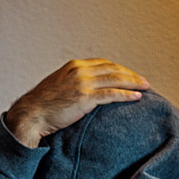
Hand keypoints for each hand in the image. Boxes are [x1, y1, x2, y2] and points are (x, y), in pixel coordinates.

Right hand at [5, 58, 149, 147]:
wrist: (32, 115)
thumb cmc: (44, 107)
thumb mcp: (59, 88)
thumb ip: (73, 85)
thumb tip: (84, 93)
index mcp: (74, 66)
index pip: (104, 63)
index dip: (120, 69)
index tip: (130, 76)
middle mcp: (79, 70)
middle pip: (113, 69)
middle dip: (131, 75)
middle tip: (145, 81)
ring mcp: (82, 83)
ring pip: (115, 79)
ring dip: (133, 83)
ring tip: (146, 87)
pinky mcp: (84, 97)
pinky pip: (111, 94)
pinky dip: (126, 95)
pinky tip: (137, 97)